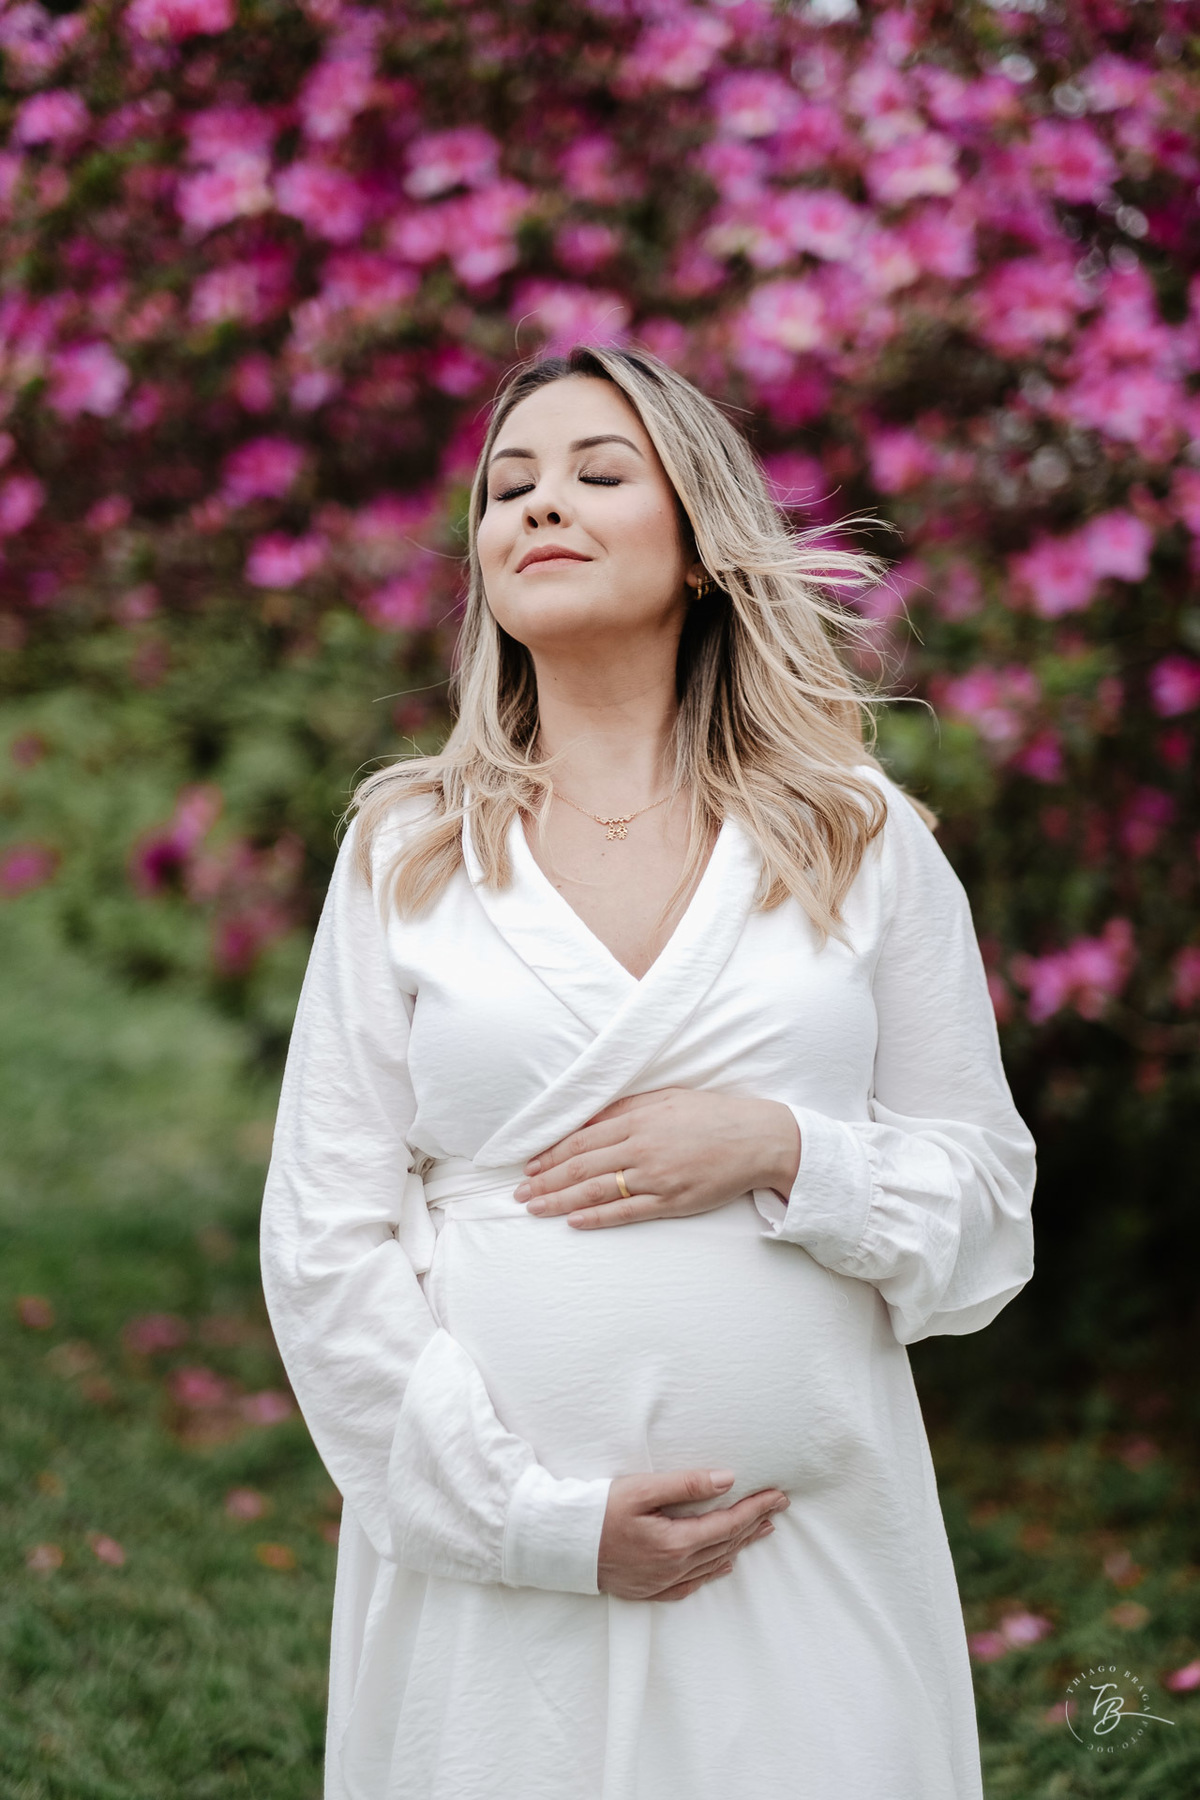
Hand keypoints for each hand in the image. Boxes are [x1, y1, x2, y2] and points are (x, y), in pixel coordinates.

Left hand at [513, 1087, 800, 1228]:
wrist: (759, 1138)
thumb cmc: (712, 1115)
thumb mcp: (666, 1098)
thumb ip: (626, 1109)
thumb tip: (587, 1120)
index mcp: (638, 1120)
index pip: (581, 1140)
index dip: (550, 1156)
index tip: (529, 1167)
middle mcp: (641, 1147)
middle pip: (580, 1167)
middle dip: (545, 1181)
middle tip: (519, 1194)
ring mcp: (656, 1177)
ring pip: (596, 1191)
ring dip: (560, 1202)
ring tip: (534, 1210)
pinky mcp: (672, 1202)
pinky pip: (627, 1213)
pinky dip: (597, 1218)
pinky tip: (574, 1222)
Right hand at [598, 1468, 789, 1601]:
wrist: (560, 1544)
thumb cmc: (597, 1510)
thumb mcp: (641, 1489)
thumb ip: (685, 1484)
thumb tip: (727, 1479)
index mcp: (675, 1542)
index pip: (728, 1524)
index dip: (755, 1509)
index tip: (778, 1496)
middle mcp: (674, 1567)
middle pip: (725, 1544)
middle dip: (754, 1523)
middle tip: (778, 1507)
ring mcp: (662, 1582)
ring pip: (713, 1563)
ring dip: (739, 1544)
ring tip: (761, 1529)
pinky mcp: (649, 1589)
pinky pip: (691, 1583)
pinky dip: (712, 1570)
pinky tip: (722, 1563)